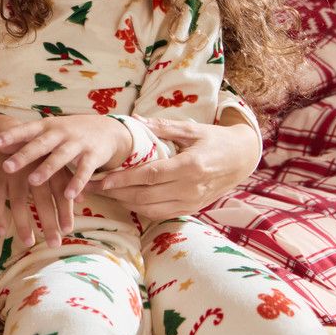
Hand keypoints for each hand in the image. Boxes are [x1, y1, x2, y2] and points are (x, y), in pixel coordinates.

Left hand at [0, 115, 132, 247]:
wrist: (106, 128)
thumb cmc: (67, 133)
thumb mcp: (46, 131)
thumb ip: (23, 138)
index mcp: (46, 127)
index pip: (25, 130)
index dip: (10, 136)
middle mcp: (60, 133)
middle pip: (39, 145)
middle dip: (23, 156)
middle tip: (6, 167)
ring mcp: (77, 144)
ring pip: (60, 157)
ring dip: (47, 169)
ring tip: (33, 181)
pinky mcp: (93, 156)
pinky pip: (84, 170)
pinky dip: (76, 183)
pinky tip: (68, 195)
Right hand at [0, 115, 68, 248]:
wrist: (4, 130)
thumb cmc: (34, 151)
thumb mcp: (53, 160)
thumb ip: (66, 179)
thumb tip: (83, 200)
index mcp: (50, 166)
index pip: (60, 192)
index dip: (65, 211)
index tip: (68, 230)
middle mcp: (33, 170)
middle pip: (42, 199)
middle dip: (48, 222)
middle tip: (55, 243)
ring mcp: (13, 174)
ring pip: (19, 202)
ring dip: (23, 223)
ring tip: (29, 242)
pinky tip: (3, 231)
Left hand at [87, 114, 259, 219]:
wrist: (243, 158)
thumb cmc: (216, 140)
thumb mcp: (192, 129)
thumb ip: (163, 127)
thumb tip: (136, 121)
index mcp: (190, 166)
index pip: (150, 176)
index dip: (124, 179)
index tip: (102, 179)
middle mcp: (190, 188)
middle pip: (145, 196)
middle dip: (115, 194)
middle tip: (92, 187)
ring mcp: (192, 201)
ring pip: (150, 209)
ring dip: (124, 203)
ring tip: (104, 193)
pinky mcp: (192, 209)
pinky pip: (161, 214)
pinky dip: (140, 209)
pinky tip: (125, 199)